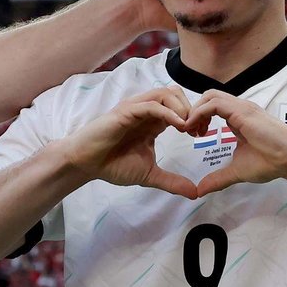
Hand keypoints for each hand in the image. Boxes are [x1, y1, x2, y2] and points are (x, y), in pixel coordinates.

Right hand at [59, 87, 196, 198]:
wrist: (86, 164)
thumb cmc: (112, 165)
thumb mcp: (149, 174)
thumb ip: (172, 181)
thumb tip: (195, 194)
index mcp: (153, 122)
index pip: (180, 107)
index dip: (194, 117)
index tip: (201, 135)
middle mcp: (146, 111)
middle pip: (176, 93)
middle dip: (191, 109)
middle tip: (197, 130)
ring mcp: (136, 108)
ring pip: (165, 93)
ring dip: (181, 107)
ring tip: (188, 127)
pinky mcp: (126, 111)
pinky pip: (152, 104)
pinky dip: (168, 112)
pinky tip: (178, 126)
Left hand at [184, 91, 286, 195]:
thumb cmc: (271, 162)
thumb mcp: (238, 170)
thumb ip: (218, 178)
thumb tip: (200, 190)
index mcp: (238, 117)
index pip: (213, 106)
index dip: (199, 117)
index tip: (195, 135)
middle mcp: (239, 108)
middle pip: (208, 96)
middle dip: (194, 111)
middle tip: (191, 132)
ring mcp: (242, 108)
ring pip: (210, 96)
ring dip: (195, 111)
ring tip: (192, 131)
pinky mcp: (243, 111)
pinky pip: (214, 104)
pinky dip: (200, 113)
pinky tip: (196, 129)